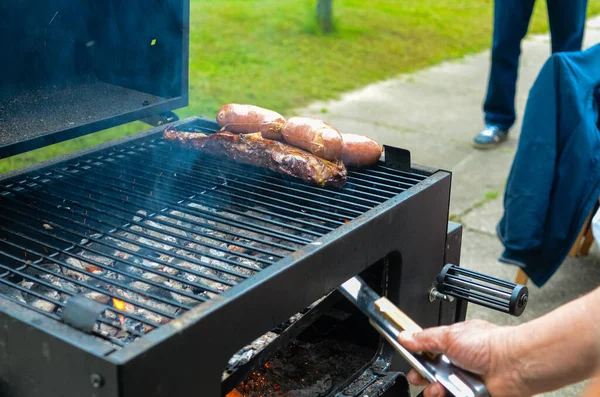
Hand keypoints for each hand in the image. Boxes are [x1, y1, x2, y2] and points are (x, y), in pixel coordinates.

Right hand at [398, 320, 527, 396]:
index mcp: (452, 343)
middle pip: (431, 373)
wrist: (512, 365)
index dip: (417, 357)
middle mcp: (458, 361)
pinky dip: (446, 396)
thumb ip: (424, 339)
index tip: (410, 360)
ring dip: (434, 390)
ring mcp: (465, 379)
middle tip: (419, 377)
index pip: (427, 351)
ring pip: (440, 389)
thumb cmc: (488, 345)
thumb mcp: (448, 336)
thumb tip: (405, 337)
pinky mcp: (470, 394)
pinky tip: (446, 393)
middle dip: (422, 376)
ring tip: (437, 388)